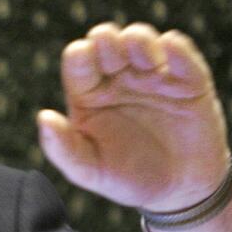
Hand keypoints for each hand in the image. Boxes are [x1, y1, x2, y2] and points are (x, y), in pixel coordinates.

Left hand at [36, 22, 231, 213]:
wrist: (178, 193)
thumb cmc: (126, 179)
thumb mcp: (89, 171)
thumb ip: (62, 148)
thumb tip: (44, 117)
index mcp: (88, 93)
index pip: (78, 59)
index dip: (80, 53)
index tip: (86, 60)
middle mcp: (117, 78)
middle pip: (106, 40)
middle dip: (107, 39)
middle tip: (115, 60)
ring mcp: (152, 76)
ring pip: (140, 38)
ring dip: (139, 39)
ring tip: (146, 61)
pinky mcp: (187, 80)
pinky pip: (180, 52)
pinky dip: (174, 47)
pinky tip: (167, 55)